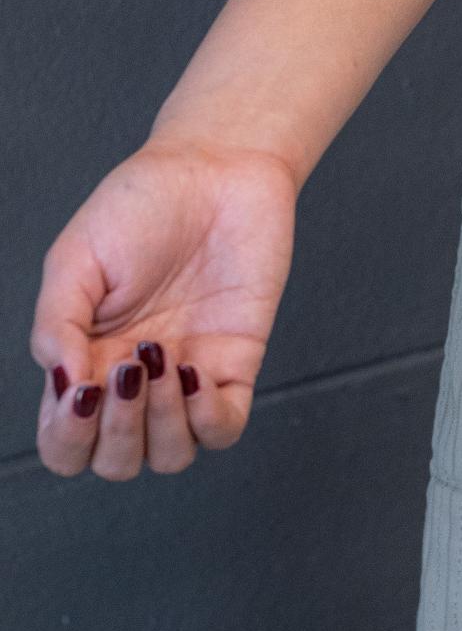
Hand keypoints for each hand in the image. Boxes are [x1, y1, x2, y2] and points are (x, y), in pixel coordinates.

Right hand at [31, 138, 296, 479]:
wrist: (215, 168)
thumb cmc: (141, 205)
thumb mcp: (75, 257)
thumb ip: (57, 324)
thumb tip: (65, 386)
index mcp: (87, 360)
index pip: (66, 442)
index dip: (66, 437)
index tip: (82, 387)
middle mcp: (136, 381)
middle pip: (115, 461)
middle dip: (117, 432)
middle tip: (128, 368)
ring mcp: (187, 377)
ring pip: (170, 456)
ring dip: (161, 424)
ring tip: (162, 359)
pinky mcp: (236, 363)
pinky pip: (224, 429)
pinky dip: (207, 417)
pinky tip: (194, 371)